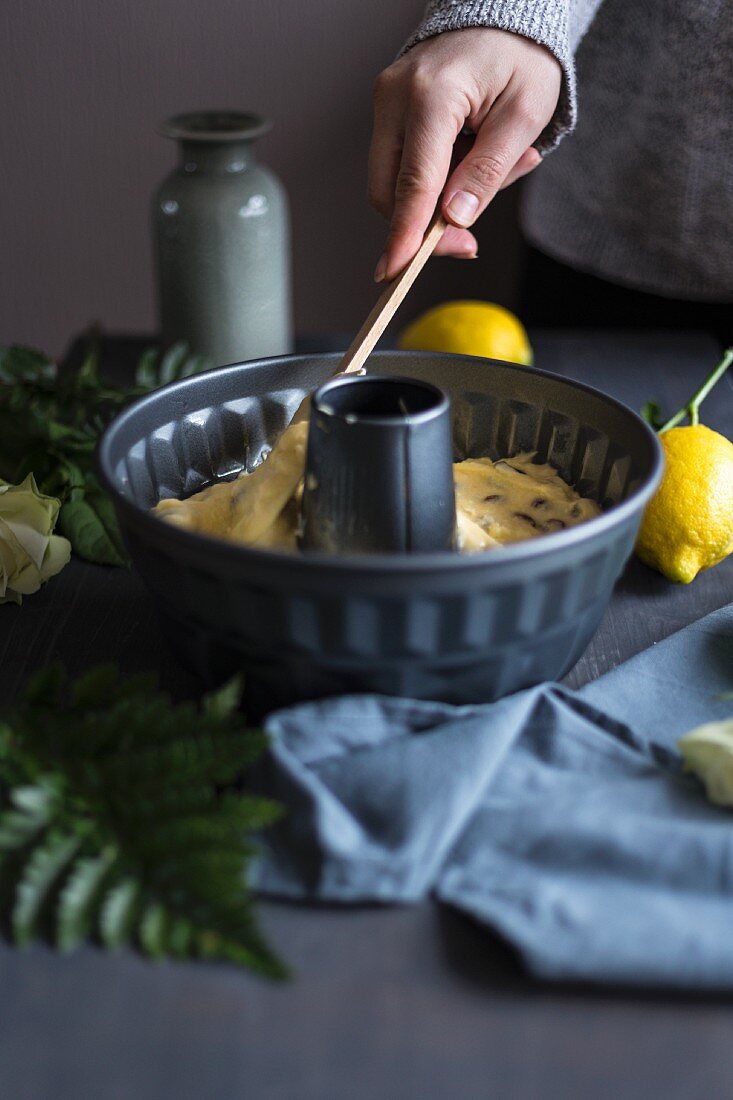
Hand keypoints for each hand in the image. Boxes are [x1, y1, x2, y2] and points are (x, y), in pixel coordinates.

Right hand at [368, 28, 561, 280]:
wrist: (503, 15)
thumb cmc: (520, 58)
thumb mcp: (524, 117)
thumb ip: (488, 171)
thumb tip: (455, 218)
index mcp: (432, 93)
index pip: (415, 180)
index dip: (406, 233)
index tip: (398, 271)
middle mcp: (396, 95)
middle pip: (390, 189)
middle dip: (424, 227)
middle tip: (469, 239)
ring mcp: (386, 102)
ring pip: (393, 183)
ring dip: (437, 200)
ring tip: (492, 170)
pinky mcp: (388, 111)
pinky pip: (401, 165)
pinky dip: (434, 179)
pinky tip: (471, 158)